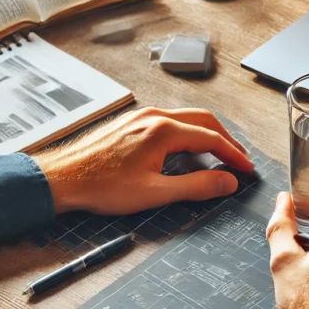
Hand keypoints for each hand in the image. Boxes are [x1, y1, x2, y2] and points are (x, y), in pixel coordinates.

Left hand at [34, 107, 253, 214]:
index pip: (212, 138)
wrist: (61, 178)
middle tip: (238, 159)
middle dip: (226, 140)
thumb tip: (227, 182)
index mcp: (163, 130)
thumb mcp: (155, 193)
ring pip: (186, 119)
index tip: (246, 168)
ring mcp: (141, 116)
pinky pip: (169, 121)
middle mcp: (154, 116)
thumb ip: (196, 186)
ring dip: (206, 135)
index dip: (234, 154)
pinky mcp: (130, 123)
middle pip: (204, 121)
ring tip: (217, 154)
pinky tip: (185, 150)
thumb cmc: (100, 186)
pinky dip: (187, 133)